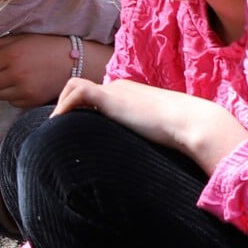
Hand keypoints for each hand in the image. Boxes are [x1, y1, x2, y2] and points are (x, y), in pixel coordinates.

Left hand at [0, 34, 77, 106]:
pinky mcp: (32, 101)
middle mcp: (16, 74)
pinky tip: (23, 85)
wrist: (74, 61)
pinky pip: (11, 102)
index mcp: (12, 56)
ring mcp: (24, 90)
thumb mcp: (21, 38)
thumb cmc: (46, 46)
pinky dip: (13, 95)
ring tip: (14, 77)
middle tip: (1, 69)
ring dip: (1, 87)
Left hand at [53, 77, 247, 173]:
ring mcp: (115, 91)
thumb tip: (137, 161)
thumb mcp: (156, 131)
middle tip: (57, 131)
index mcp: (129, 93)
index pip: (95, 93)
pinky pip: (79, 93)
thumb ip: (142, 135)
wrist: (192, 123)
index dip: (80, 109)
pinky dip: (64, 107)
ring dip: (61, 105)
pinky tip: (58, 124)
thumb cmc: (181, 132)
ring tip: (55, 128)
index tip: (71, 129)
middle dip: (65, 107)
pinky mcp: (112, 98)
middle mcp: (119, 87)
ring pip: (74, 86)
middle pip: (80, 89)